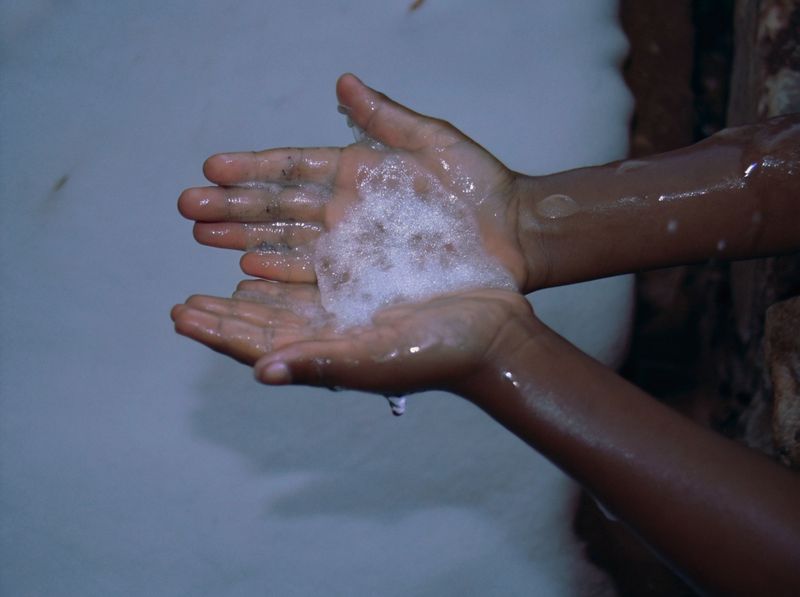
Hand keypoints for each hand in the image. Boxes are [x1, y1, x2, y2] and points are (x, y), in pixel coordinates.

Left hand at [171, 279, 537, 395]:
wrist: (496, 327)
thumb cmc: (441, 354)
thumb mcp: (380, 358)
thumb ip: (322, 362)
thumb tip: (261, 370)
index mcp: (325, 346)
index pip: (259, 340)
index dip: (219, 329)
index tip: (182, 314)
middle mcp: (330, 320)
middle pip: (263, 310)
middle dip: (223, 303)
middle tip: (186, 294)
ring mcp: (349, 293)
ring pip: (283, 274)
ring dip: (245, 255)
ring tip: (211, 242)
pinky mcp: (371, 265)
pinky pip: (316, 254)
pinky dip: (286, 247)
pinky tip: (266, 243)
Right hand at [177, 74, 530, 288]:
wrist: (517, 239)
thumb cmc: (481, 190)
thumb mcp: (435, 145)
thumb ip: (386, 120)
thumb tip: (342, 81)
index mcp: (358, 178)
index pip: (294, 172)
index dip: (253, 170)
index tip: (213, 168)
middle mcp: (347, 218)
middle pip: (280, 213)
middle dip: (234, 210)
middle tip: (188, 207)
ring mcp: (354, 256)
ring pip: (287, 250)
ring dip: (243, 246)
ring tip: (204, 238)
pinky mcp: (365, 290)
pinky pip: (314, 288)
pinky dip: (279, 283)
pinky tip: (246, 278)